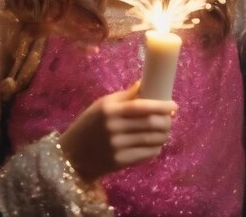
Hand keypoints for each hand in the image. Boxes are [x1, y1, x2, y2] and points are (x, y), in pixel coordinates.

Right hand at [59, 81, 176, 181]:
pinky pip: (145, 154)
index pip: (142, 106)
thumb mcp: (102, 104)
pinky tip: (156, 144)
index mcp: (110, 110)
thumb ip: (125, 96)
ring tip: (165, 130)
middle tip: (171, 118)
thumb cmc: (89, 124)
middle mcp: (113, 128)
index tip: (174, 105)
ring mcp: (116, 146)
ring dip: (163, 135)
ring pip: (151, 140)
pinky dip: (155, 148)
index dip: (162, 106)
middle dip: (166, 121)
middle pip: (150, 124)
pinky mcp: (119, 162)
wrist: (71, 155)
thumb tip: (146, 83)